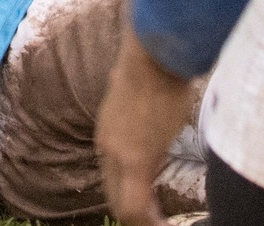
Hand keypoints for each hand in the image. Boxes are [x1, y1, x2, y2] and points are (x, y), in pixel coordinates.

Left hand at [96, 26, 201, 225]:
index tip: (153, 207)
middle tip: (156, 222)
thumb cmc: (155, 68)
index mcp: (108, 132)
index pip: (113, 176)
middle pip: (113, 195)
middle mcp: (106, 146)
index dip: (132, 195)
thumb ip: (143, 114)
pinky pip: (134, 205)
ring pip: (122, 204)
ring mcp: (117, 154)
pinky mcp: (135, 159)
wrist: (152, 55)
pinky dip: (147, 222)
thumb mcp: (143, 98)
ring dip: (142, 220)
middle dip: (134, 215)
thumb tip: (156, 107)